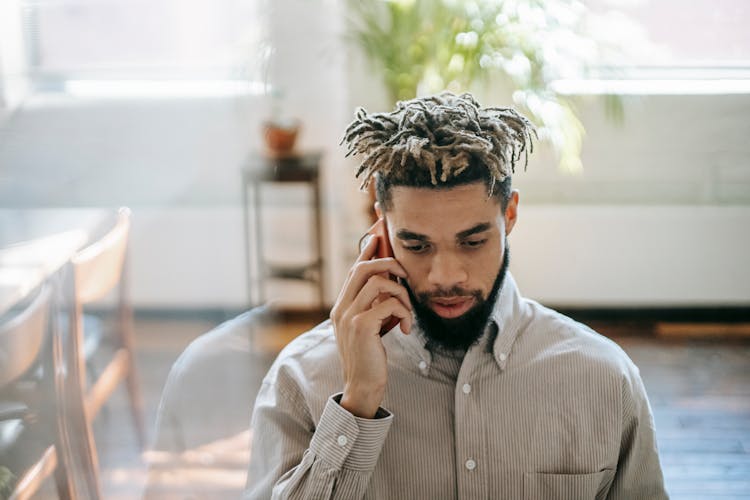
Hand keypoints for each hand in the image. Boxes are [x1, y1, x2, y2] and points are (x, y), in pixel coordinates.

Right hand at [330, 235, 412, 417]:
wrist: (363, 386)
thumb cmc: (370, 357)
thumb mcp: (369, 328)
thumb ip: (373, 307)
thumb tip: (389, 285)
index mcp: (342, 306)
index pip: (354, 270)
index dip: (366, 251)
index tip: (376, 237)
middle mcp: (341, 308)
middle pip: (364, 268)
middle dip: (389, 264)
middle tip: (406, 275)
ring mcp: (349, 316)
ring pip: (379, 283)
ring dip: (401, 293)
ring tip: (408, 312)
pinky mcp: (361, 326)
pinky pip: (389, 304)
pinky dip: (405, 313)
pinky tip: (407, 328)